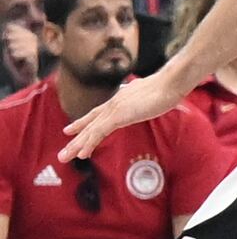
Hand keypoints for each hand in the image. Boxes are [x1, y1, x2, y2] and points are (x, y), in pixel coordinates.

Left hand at [60, 61, 193, 156]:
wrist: (172, 82)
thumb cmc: (169, 86)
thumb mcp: (153, 95)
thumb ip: (146, 100)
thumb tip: (153, 101)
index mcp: (121, 98)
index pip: (98, 112)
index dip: (83, 122)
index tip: (70, 129)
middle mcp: (114, 103)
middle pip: (90, 123)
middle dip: (76, 138)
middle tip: (64, 152)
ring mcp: (115, 109)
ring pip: (91, 130)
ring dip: (77, 145)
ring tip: (65, 157)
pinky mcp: (118, 116)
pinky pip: (99, 132)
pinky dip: (89, 143)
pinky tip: (83, 153)